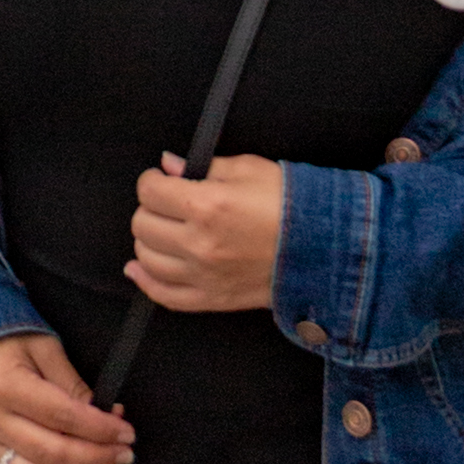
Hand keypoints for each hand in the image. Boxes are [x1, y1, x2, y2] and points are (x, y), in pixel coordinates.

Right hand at [0, 328, 135, 463]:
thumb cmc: (8, 344)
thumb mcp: (44, 348)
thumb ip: (71, 383)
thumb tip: (105, 417)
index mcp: (6, 385)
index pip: (60, 414)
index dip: (98, 428)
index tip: (126, 433)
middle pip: (49, 451)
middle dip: (94, 458)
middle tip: (125, 457)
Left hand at [125, 151, 284, 314]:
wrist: (323, 248)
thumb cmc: (291, 206)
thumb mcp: (249, 169)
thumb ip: (204, 166)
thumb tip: (170, 165)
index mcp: (207, 206)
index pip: (150, 191)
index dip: (152, 180)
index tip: (161, 180)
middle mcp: (199, 243)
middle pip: (143, 224)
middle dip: (151, 208)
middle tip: (167, 203)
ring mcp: (202, 275)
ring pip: (147, 258)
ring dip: (149, 240)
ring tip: (164, 230)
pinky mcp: (210, 298)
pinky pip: (163, 294)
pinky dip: (145, 280)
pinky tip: (140, 268)